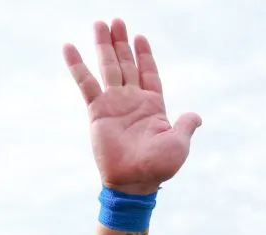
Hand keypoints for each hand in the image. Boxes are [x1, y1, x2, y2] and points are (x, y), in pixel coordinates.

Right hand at [63, 19, 200, 194]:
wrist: (134, 181)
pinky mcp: (97, 110)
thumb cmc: (158, 167)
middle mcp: (132, 101)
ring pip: (108, 67)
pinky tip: (69, 47)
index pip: (148, 73)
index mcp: (153, 106)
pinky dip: (77, 65)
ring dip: (104, 46)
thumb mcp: (178, 144)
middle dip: (122, 42)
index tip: (140, 36)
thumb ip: (185, 125)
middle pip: (127, 64)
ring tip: (100, 24)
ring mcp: (114, 104)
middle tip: (116, 20)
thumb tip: (196, 116)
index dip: (145, 55)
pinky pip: (85, 83)